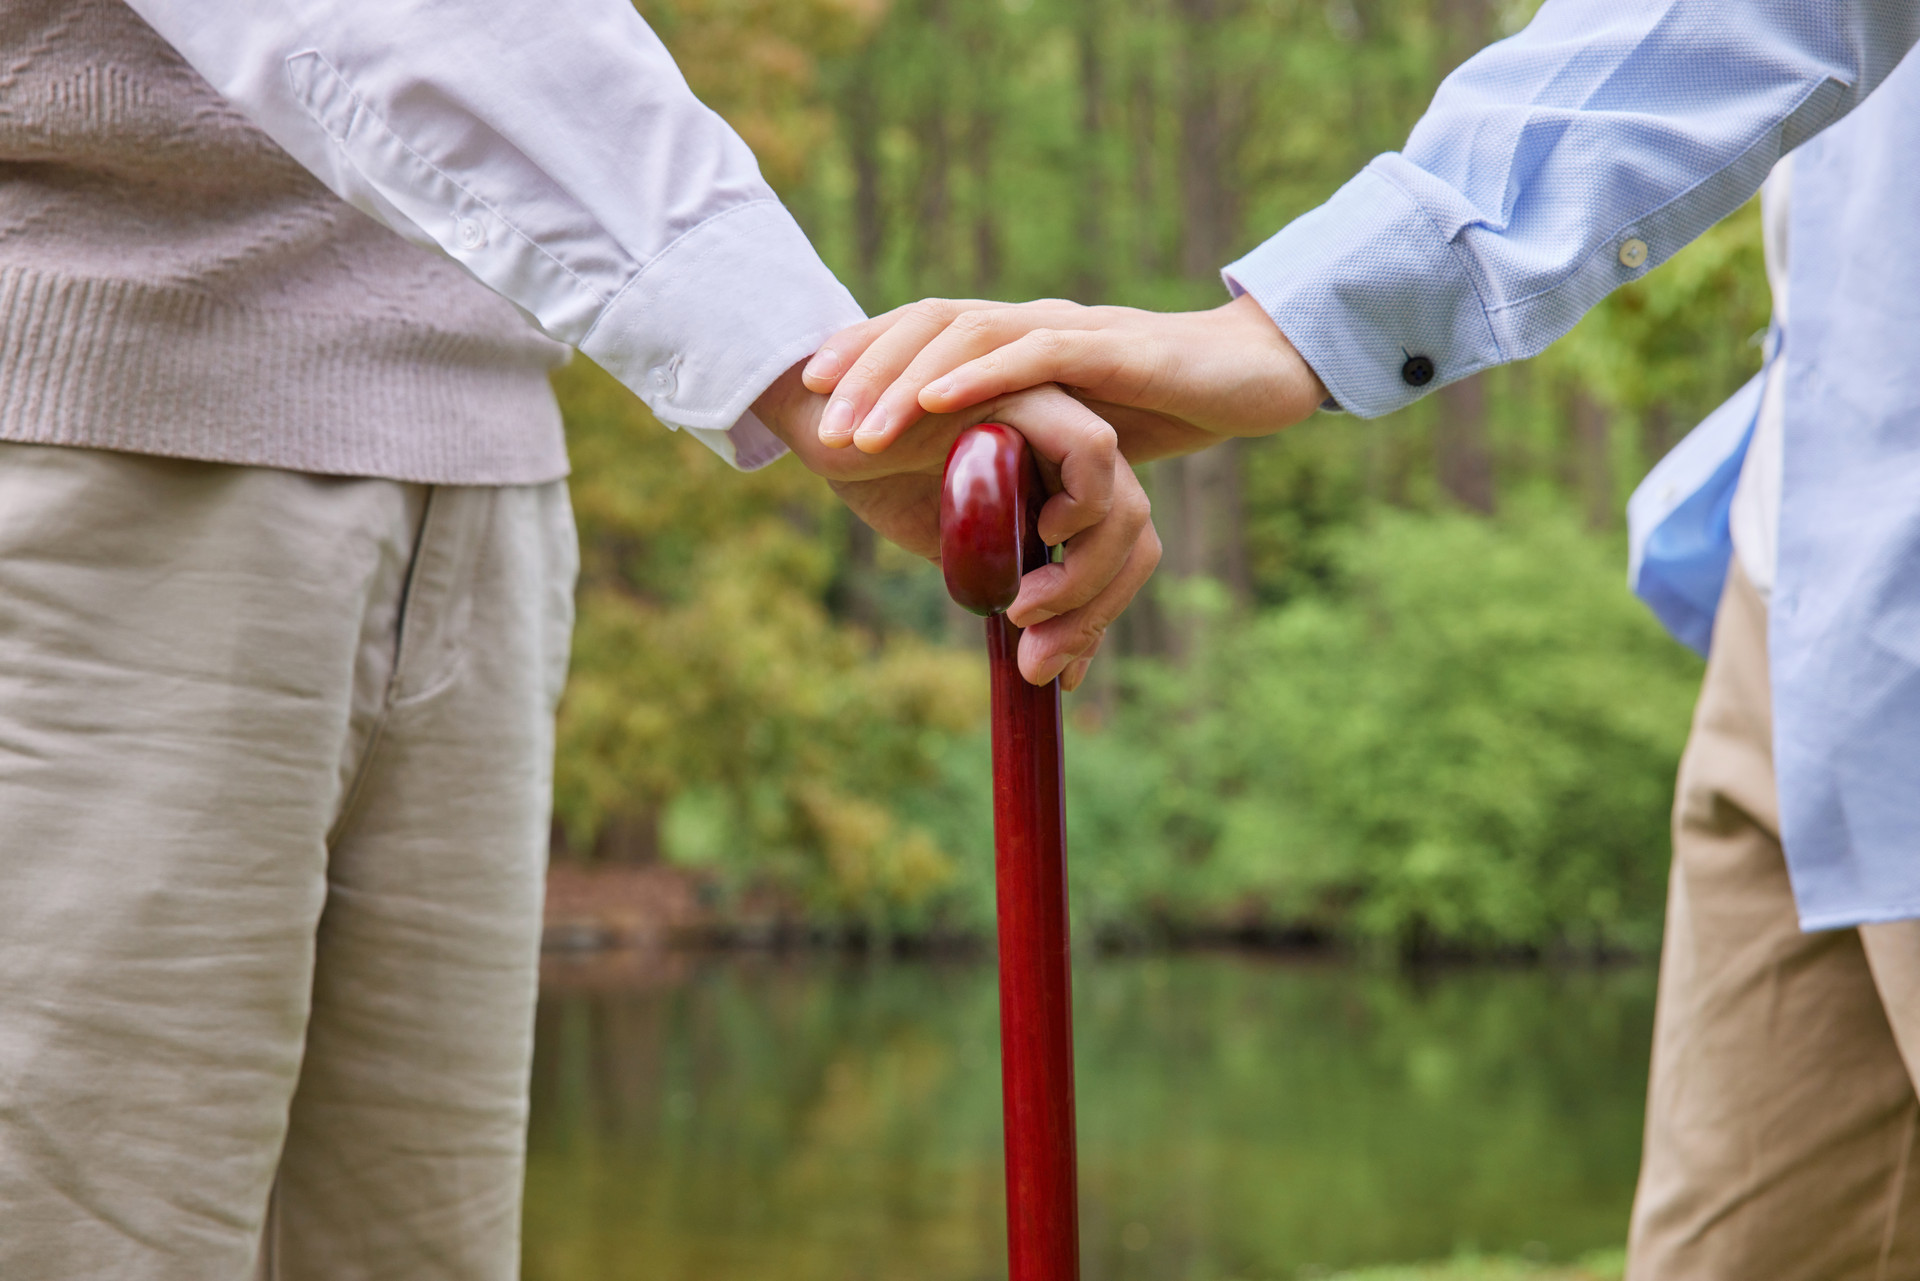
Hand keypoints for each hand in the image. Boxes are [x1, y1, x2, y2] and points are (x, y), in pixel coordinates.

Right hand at [753, 362, 1160, 689]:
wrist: (828, 421)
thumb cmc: (887, 481)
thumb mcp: (960, 555)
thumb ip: (1008, 589)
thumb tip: (1047, 666)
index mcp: (1061, 486)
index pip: (1119, 552)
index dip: (1096, 617)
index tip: (1052, 673)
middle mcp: (1071, 456)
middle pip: (1133, 532)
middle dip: (1090, 611)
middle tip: (1033, 660)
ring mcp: (1063, 421)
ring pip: (1123, 504)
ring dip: (1080, 577)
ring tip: (1018, 611)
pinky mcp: (1037, 393)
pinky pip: (1093, 449)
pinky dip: (1076, 505)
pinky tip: (1022, 533)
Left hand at [799, 293, 1327, 460]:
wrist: (1252, 376)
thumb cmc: (1165, 409)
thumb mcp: (1070, 438)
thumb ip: (1022, 459)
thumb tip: (973, 510)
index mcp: (1016, 344)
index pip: (922, 334)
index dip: (863, 354)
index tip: (809, 395)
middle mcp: (1032, 325)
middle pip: (927, 327)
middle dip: (865, 371)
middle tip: (819, 423)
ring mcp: (1070, 331)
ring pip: (967, 338)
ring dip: (906, 381)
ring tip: (861, 428)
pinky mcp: (1113, 350)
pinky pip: (1035, 353)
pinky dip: (981, 376)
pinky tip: (936, 403)